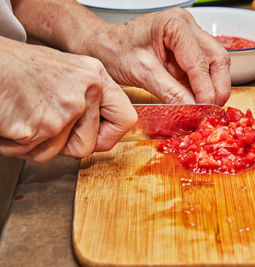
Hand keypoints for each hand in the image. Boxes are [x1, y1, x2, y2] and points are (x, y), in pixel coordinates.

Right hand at [0, 37, 136, 161]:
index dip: (110, 136)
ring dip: (36, 143)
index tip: (98, 139)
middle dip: (62, 144)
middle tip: (42, 125)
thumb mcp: (65, 73)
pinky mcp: (44, 125)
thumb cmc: (16, 67)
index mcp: (95, 76)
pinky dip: (17, 144)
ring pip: (58, 153)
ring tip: (23, 115)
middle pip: (88, 146)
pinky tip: (12, 119)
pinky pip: (34, 153)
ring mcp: (67, 108)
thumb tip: (99, 129)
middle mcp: (87, 90)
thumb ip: (86, 99)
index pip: (125, 118)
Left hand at [82, 7, 230, 104]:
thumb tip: (192, 108)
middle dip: (218, 86)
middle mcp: (187, 27)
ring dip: (213, 87)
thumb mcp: (142, 73)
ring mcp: (190, 38)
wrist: (105, 46)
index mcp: (174, 25)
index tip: (206, 107)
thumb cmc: (116, 50)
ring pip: (215, 64)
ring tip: (206, 107)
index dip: (206, 87)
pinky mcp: (188, 51)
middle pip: (217, 58)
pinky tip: (199, 101)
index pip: (199, 60)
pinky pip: (204, 70)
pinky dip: (204, 87)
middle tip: (212, 110)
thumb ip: (170, 91)